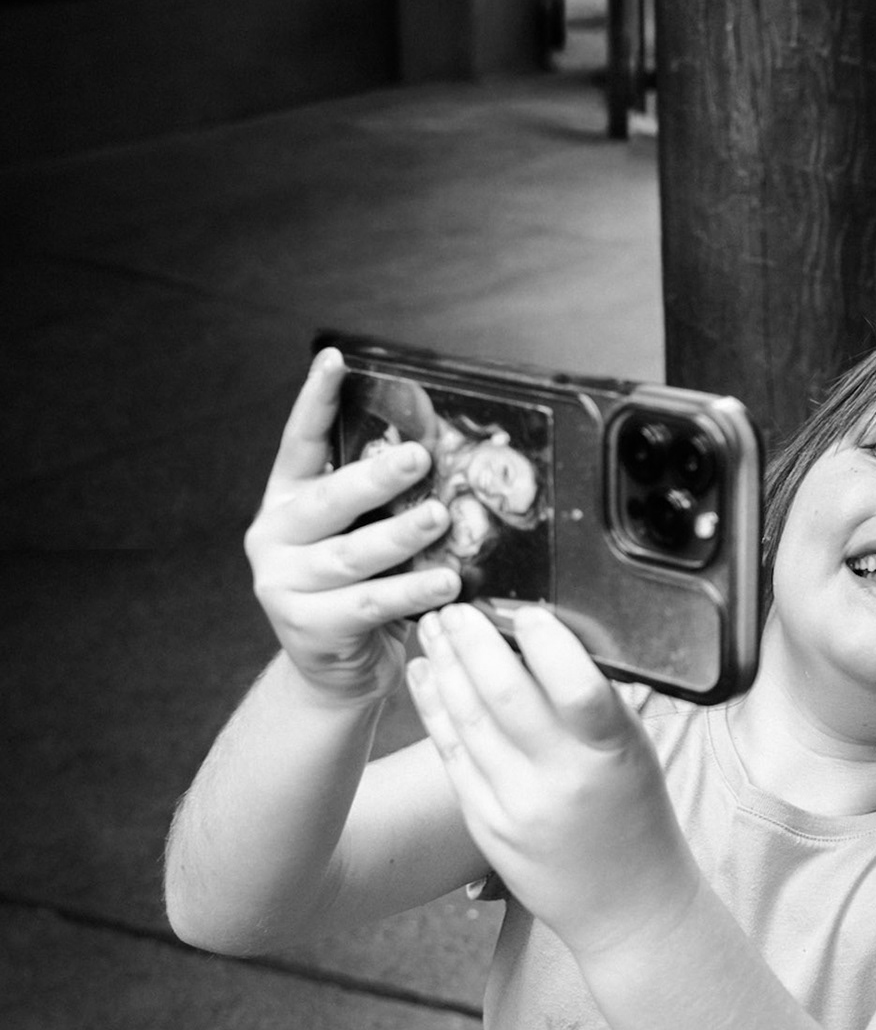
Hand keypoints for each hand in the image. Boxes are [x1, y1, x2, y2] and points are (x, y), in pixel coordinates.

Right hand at [244, 349, 461, 704]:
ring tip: (440, 518)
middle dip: (376, 477)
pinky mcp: (305, 627)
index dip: (317, 400)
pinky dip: (409, 593)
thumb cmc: (363, 588)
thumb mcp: (364, 533)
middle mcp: (275, 535)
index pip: (299, 441)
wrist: (338, 669)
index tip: (336, 360)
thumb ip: (383, 500)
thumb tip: (448, 450)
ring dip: (400, 536)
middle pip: (327, 499)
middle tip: (420, 457)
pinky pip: (367, 604)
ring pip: (350, 555)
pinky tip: (446, 582)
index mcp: (289, 498)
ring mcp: (283, 583)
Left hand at [407, 604, 700, 958]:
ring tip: (433, 628)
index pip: (578, 690)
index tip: (525, 609)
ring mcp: (518, 806)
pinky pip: (453, 756)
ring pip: (469, 722)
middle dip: (475, 644)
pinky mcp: (486, 824)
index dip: (547, 645)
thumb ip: (597, 706)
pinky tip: (425, 676)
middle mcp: (563, 781)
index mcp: (613, 755)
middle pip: (506, 698)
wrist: (626, 903)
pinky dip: (435, 709)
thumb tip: (549, 639)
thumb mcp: (635, 753)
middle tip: (456, 607)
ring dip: (446, 667)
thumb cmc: (637, 815)